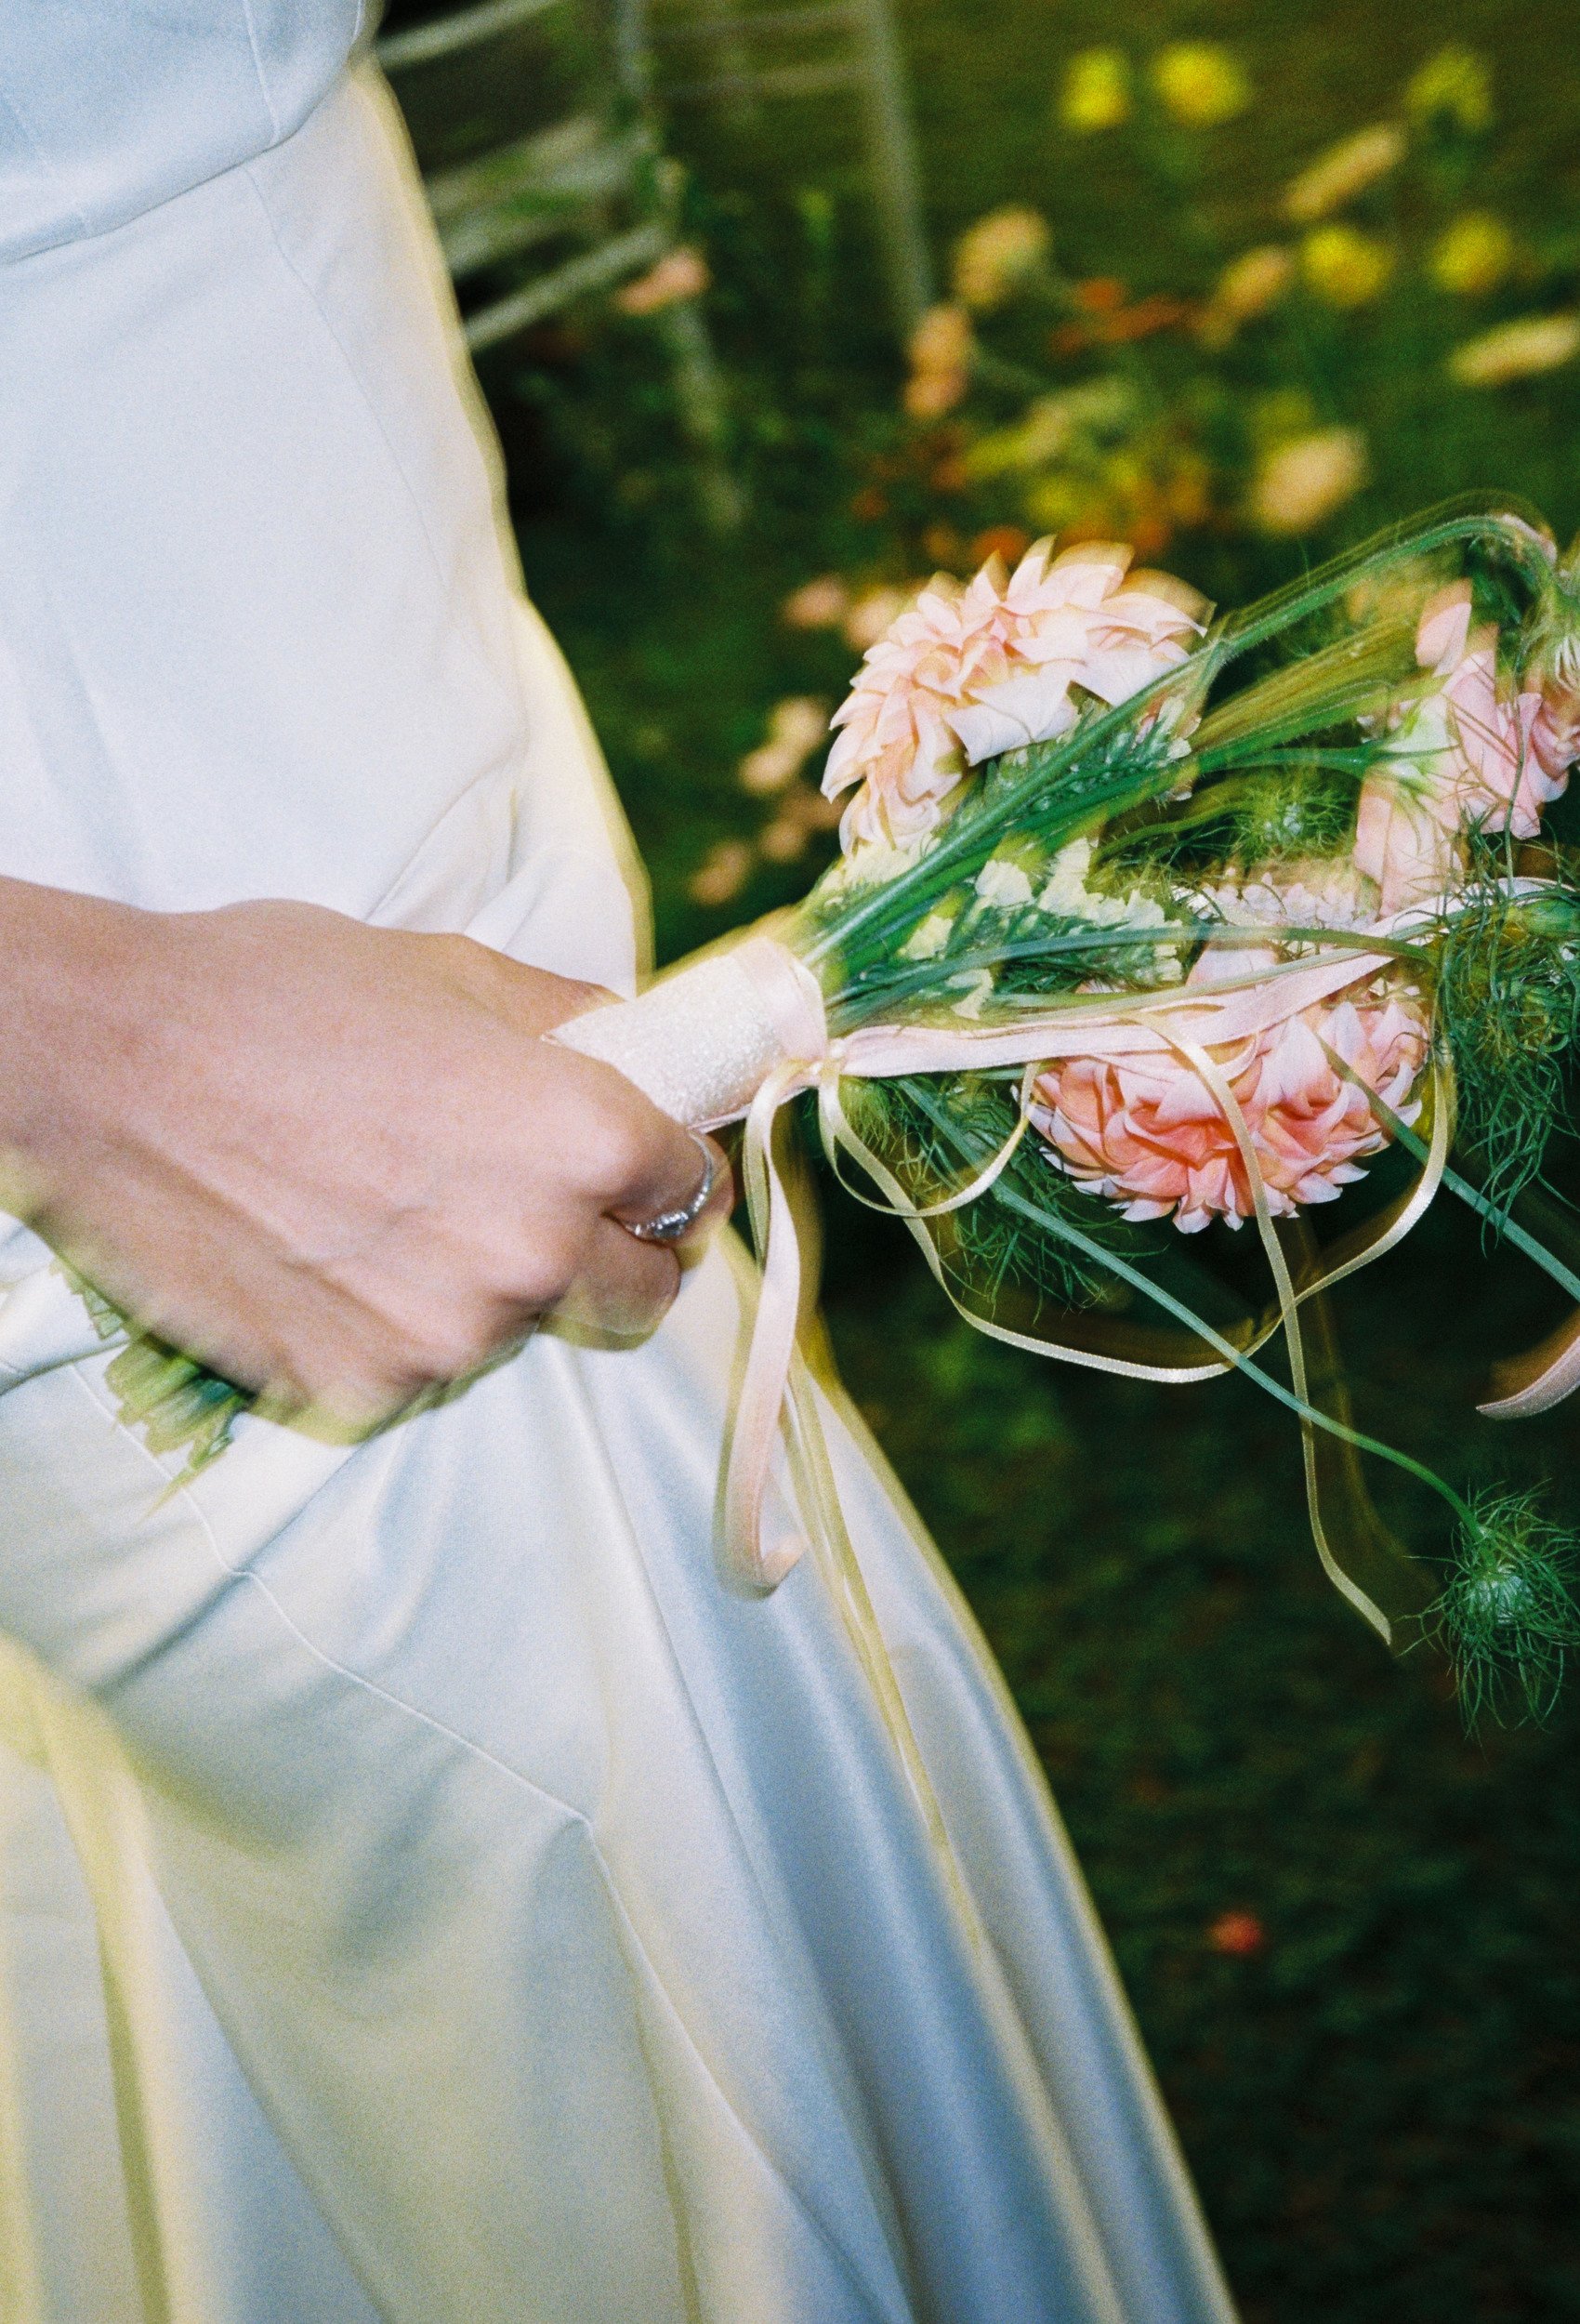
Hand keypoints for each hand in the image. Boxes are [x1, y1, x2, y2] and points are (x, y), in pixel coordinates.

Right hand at [0, 883, 729, 1428]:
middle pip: (641, 1291)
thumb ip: (570, 1021)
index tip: (646, 1168)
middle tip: (558, 1208)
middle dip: (618, 1250)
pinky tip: (338, 1252)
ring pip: (523, 1327)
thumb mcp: (450, 968)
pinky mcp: (361, 1386)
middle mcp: (534, 1252)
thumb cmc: (274, 995)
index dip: (670, 1168)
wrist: (108, 1067)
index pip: (690, 1187)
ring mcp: (447, 1335)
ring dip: (495, 1285)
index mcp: (582, 1139)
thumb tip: (634, 1045)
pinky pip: (423, 1365)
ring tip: (402, 1207)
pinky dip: (401, 1323)